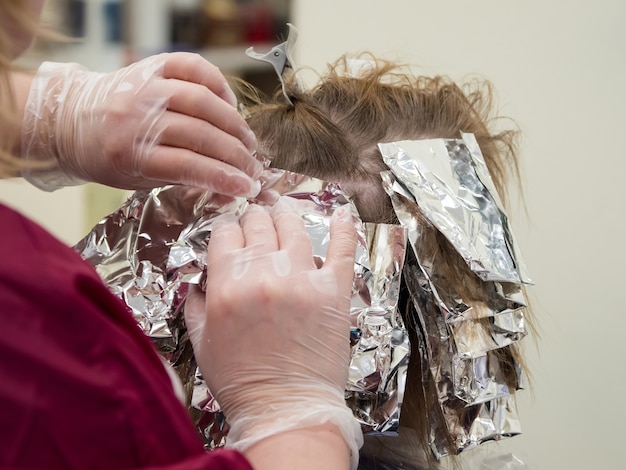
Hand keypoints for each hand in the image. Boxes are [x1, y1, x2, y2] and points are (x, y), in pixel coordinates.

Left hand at [21, 52, 262, 196]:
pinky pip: (194, 67)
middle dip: (235, 154)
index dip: (223, 177)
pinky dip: (219, 84)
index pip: (187, 166)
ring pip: (203, 101)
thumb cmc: (107, 157)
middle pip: (200, 134)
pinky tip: (229, 106)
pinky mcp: (151, 66)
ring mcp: (144, 86)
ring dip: (234, 124)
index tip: (247, 186)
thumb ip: (182, 180)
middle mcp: (135, 116)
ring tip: (247, 141)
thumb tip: (230, 186)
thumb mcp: (137, 180)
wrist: (71, 119)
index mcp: (128, 153)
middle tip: (253, 167)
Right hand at [184, 200, 361, 466]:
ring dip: (285, 216)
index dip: (225, 230)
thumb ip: (196, 304)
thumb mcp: (202, 342)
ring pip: (294, 227)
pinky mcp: (334, 291)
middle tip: (255, 222)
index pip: (225, 233)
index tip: (230, 234)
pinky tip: (341, 214)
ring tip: (283, 211)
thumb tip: (200, 279)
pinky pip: (342, 249)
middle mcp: (266, 274)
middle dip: (253, 219)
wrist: (285, 409)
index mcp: (228, 284)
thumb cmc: (241, 381)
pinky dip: (343, 228)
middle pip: (258, 223)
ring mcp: (304, 279)